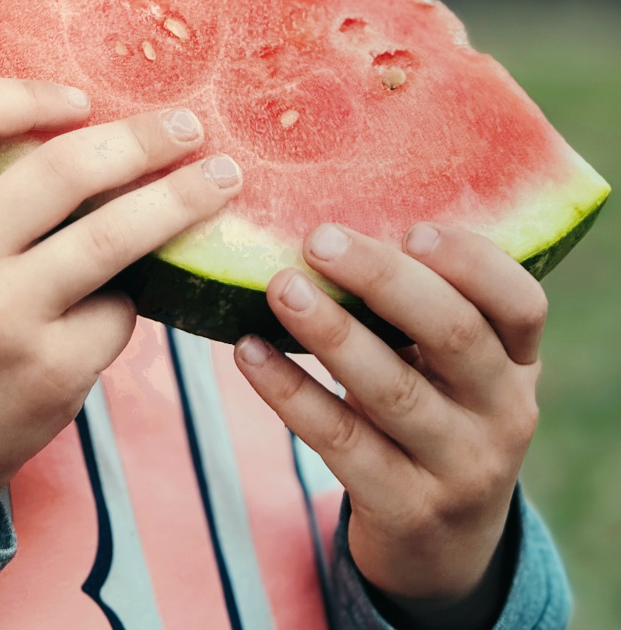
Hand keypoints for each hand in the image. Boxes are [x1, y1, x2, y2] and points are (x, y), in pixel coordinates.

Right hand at [0, 79, 241, 524]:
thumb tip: (88, 123)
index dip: (28, 93)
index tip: (83, 99)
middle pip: (66, 168)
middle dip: (142, 141)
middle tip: (189, 125)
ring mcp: (5, 315)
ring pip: (115, 234)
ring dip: (181, 200)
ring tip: (223, 179)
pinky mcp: (50, 368)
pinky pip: (120, 309)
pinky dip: (133, 296)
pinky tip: (126, 299)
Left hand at [234, 223, 545, 600]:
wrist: (442, 546)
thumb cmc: (433, 413)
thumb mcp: (451, 367)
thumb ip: (420, 306)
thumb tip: (336, 223)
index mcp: (516, 362)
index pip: (520, 302)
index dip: (471, 262)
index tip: (411, 228)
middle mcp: (502, 413)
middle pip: (453, 334)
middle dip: (382, 280)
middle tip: (318, 239)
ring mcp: (458, 466)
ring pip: (393, 390)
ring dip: (330, 332)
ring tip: (279, 287)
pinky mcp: (405, 508)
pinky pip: (341, 441)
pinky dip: (289, 392)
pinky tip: (248, 352)